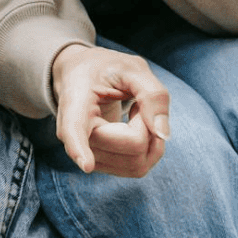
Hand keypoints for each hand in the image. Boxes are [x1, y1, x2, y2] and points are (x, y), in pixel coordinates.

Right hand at [50, 43, 171, 176]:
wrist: (82, 76)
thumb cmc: (106, 70)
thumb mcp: (133, 69)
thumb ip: (153, 95)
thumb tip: (163, 135)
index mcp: (76, 102)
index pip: (73, 130)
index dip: (79, 149)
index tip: (86, 165)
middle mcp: (75, 135)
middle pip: (133, 144)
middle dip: (148, 125)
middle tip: (138, 104)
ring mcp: (86, 153)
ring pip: (137, 163)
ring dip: (151, 139)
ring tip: (136, 114)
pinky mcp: (100, 164)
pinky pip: (137, 168)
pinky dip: (149, 149)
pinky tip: (135, 129)